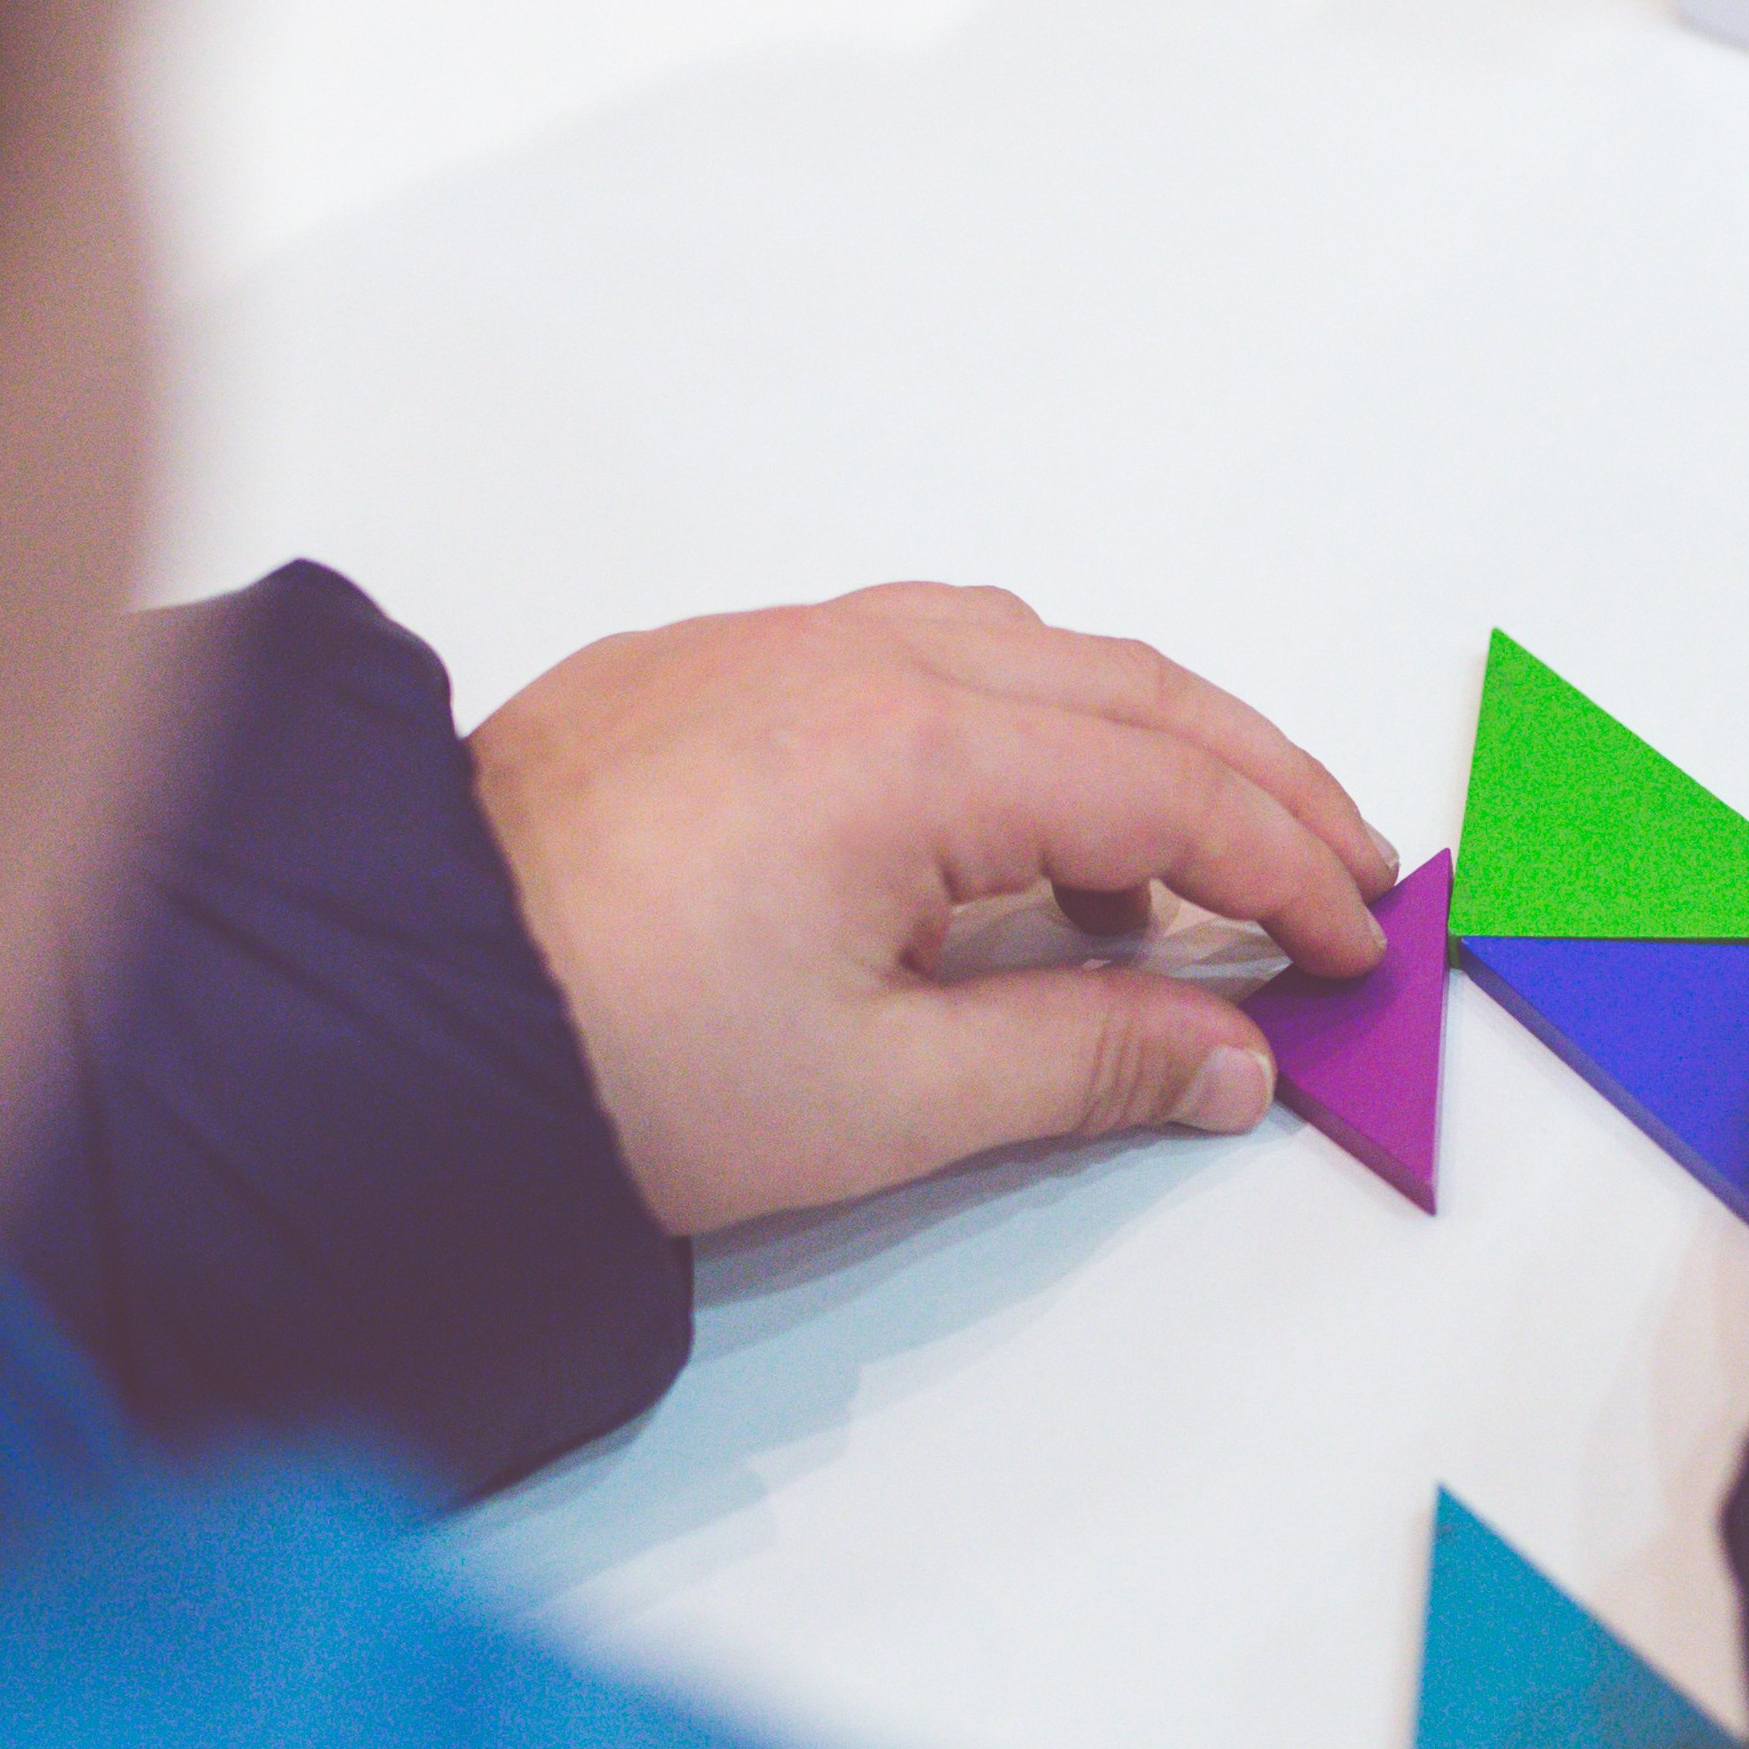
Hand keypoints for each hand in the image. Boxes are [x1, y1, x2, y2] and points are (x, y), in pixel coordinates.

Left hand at [467, 583, 1398, 1235]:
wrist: (393, 1016)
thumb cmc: (606, 1058)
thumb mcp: (878, 1100)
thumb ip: (1082, 1063)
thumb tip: (1228, 1057)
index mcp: (914, 752)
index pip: (1167, 793)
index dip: (1287, 870)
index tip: (1356, 944)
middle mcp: (854, 660)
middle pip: (1124, 688)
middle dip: (1252, 778)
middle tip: (1338, 871)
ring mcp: (773, 649)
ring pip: (1021, 653)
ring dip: (1126, 743)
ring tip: (1165, 885)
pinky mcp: (706, 672)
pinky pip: (912, 654)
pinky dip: (1006, 727)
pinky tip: (995, 840)